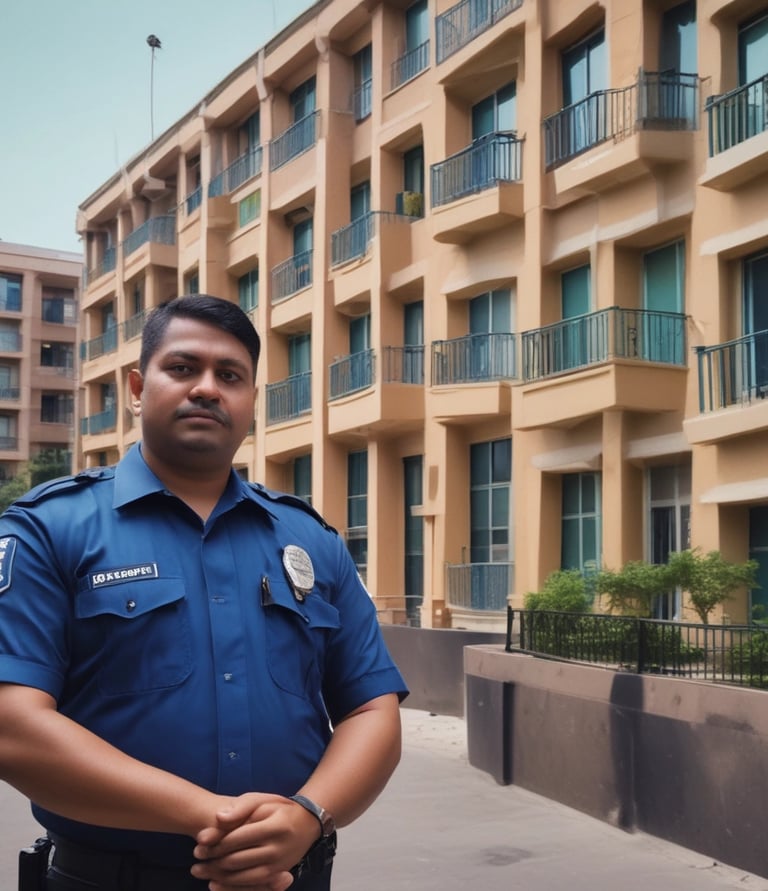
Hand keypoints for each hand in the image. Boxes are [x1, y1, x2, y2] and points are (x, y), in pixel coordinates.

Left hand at [191, 793, 319, 888]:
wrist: (307, 824)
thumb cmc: (279, 809)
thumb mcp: (262, 800)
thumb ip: (240, 807)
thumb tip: (218, 817)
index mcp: (274, 826)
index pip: (238, 838)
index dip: (216, 842)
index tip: (198, 843)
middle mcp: (277, 848)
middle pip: (237, 859)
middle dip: (212, 861)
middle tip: (195, 860)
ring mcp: (278, 865)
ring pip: (242, 876)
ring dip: (217, 876)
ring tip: (200, 871)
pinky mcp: (276, 875)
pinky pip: (251, 885)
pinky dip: (230, 886)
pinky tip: (215, 884)